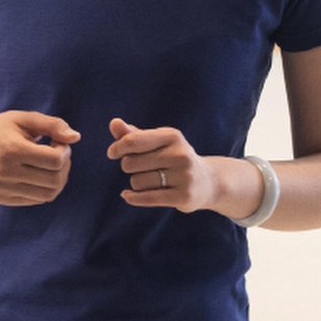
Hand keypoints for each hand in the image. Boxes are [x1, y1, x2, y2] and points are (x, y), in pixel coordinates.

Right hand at [0, 111, 80, 205]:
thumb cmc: (1, 128)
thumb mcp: (25, 119)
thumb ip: (52, 125)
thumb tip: (76, 138)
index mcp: (11, 150)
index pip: (55, 160)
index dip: (64, 150)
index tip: (57, 142)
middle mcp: (5, 172)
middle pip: (55, 180)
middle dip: (64, 166)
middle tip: (58, 154)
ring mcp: (2, 188)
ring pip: (48, 194)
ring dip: (58, 179)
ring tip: (51, 165)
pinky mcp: (2, 198)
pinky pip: (37, 199)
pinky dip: (45, 188)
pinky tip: (38, 173)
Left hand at [107, 119, 234, 213]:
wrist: (208, 181)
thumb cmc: (174, 158)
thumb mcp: (157, 143)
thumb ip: (134, 135)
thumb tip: (114, 123)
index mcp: (172, 136)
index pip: (134, 141)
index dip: (118, 147)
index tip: (112, 153)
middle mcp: (180, 154)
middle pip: (131, 163)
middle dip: (129, 166)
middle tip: (141, 168)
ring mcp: (184, 176)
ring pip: (137, 182)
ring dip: (136, 184)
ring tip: (150, 181)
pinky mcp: (183, 196)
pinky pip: (147, 198)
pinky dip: (133, 198)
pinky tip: (126, 195)